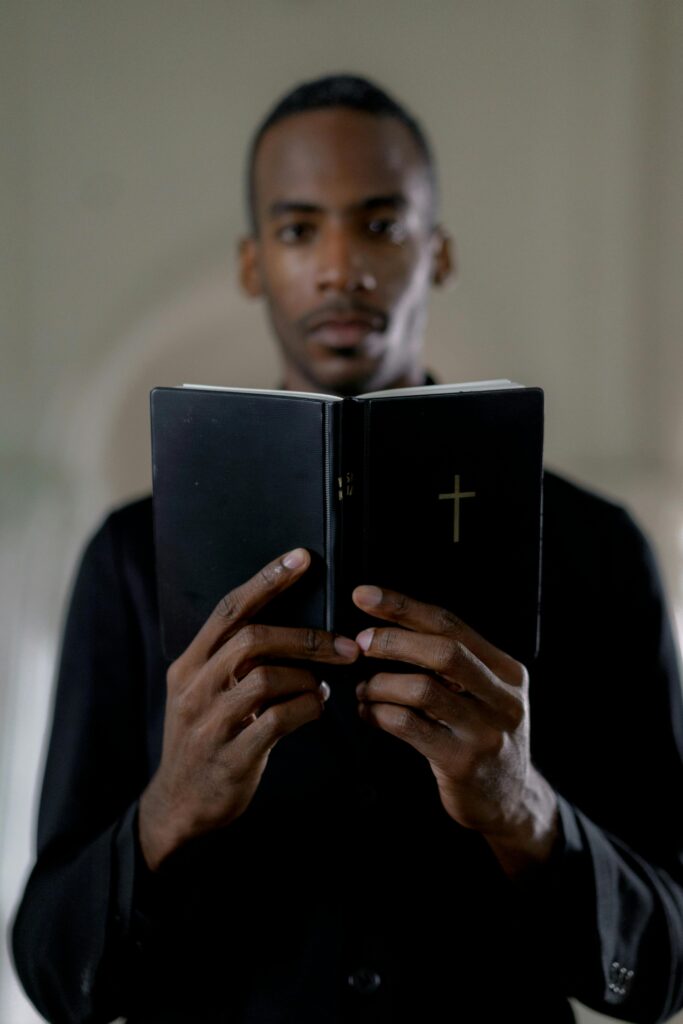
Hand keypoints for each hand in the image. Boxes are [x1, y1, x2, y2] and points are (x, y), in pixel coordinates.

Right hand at [139, 548, 358, 869]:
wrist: (179, 805)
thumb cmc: (207, 738)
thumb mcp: (206, 693)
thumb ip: (235, 662)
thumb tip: (295, 629)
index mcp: (188, 664)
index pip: (229, 609)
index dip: (266, 580)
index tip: (302, 558)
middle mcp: (193, 687)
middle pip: (252, 639)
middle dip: (306, 637)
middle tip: (345, 645)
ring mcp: (209, 723)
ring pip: (266, 677)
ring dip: (307, 677)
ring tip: (323, 684)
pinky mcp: (230, 756)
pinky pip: (277, 720)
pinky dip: (306, 708)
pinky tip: (316, 707)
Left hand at [352, 584, 557, 877]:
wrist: (510, 800)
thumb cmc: (484, 736)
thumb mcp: (486, 694)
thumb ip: (454, 663)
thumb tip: (391, 626)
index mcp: (507, 670)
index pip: (451, 624)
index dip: (404, 607)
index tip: (365, 595)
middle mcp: (503, 698)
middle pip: (443, 652)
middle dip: (393, 641)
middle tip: (360, 643)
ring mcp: (485, 732)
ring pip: (422, 689)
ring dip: (381, 684)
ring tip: (364, 689)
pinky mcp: (462, 762)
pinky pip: (409, 726)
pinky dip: (379, 714)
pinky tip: (369, 713)